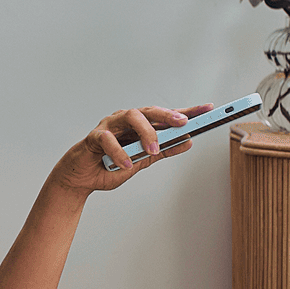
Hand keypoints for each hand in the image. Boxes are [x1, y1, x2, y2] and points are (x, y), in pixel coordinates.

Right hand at [50, 104, 212, 194]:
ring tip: (153, 149)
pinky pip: (108, 140)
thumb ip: (163, 151)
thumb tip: (187, 142)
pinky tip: (127, 164)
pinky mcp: (94, 137)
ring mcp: (110, 126)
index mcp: (139, 126)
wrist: (82, 179)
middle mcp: (125, 121)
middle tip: (183, 123)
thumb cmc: (109, 167)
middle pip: (149, 111)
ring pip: (130, 117)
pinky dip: (119, 153)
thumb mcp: (142, 161)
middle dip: (167, 115)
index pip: (165, 116)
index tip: (207, 109)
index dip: (186, 111)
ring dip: (145, 132)